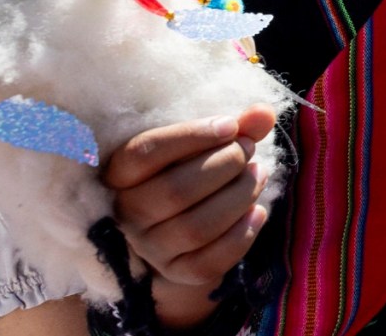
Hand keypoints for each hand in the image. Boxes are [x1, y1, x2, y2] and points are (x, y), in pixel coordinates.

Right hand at [104, 106, 276, 326]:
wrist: (182, 221)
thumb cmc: (189, 169)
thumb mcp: (202, 143)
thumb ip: (231, 128)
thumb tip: (264, 113)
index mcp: (121, 172)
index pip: (146, 152)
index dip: (191, 135)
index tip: (230, 125)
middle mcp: (128, 213)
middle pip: (175, 191)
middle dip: (224, 165)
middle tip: (249, 150)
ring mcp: (149, 248)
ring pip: (195, 228)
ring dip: (238, 197)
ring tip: (258, 175)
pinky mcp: (176, 272)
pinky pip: (209, 263)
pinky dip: (241, 236)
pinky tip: (258, 211)